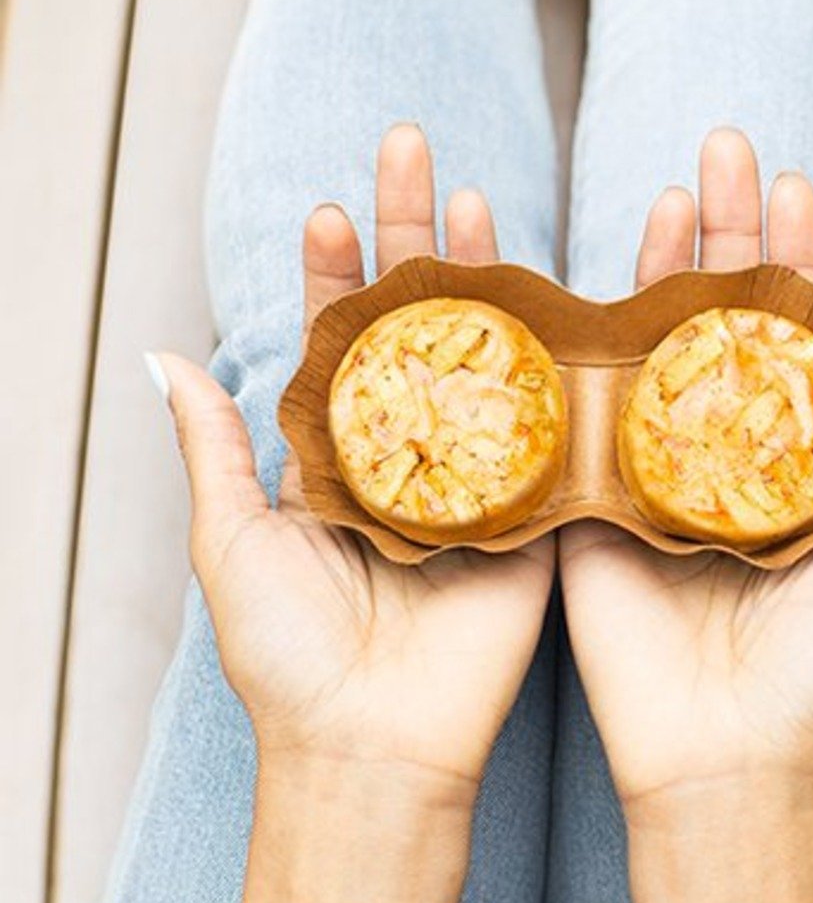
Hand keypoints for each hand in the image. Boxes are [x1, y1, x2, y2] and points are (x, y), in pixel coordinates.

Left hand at [158, 125, 553, 804]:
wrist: (371, 743)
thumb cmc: (290, 654)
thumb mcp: (232, 542)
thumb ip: (214, 449)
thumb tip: (164, 356)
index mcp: (339, 460)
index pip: (339, 344)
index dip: (336, 277)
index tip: (333, 214)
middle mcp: (414, 461)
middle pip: (418, 334)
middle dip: (417, 247)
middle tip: (419, 159)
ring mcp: (481, 486)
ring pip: (488, 367)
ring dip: (488, 287)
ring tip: (483, 207)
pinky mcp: (537, 522)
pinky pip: (549, 439)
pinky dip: (556, 372)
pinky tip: (558, 301)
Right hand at [559, 128, 812, 815]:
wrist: (728, 762)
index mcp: (793, 470)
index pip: (797, 343)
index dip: (796, 264)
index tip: (793, 189)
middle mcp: (722, 465)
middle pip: (721, 330)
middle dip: (725, 242)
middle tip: (722, 154)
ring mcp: (650, 483)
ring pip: (654, 357)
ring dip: (659, 273)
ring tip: (671, 194)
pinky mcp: (590, 514)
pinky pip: (584, 424)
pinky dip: (585, 356)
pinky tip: (586, 283)